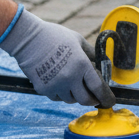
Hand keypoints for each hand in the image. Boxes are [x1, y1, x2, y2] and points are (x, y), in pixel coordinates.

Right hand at [0, 8, 115, 107]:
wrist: (29, 39)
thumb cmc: (55, 36)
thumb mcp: (78, 40)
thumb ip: (90, 55)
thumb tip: (100, 66)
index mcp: (81, 64)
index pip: (98, 88)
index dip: (106, 97)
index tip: (110, 102)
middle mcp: (70, 78)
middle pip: (85, 100)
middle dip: (91, 100)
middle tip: (93, 97)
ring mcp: (55, 85)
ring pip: (70, 99)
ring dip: (74, 94)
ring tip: (71, 81)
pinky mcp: (43, 89)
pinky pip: (56, 97)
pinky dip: (60, 93)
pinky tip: (57, 80)